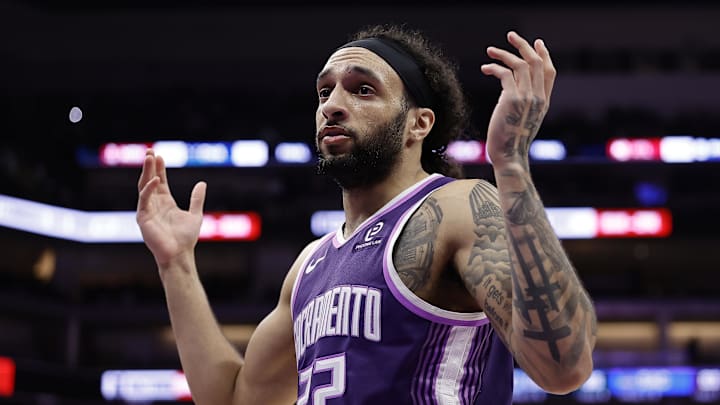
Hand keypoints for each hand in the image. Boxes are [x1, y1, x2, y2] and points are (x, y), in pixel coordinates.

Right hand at [136, 149, 205, 267]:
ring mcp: (147, 210)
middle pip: (150, 180)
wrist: (180, 254)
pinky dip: (149, 189)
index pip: (160, 182)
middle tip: (150, 151)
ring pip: (144, 186)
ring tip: (149, 157)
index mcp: (165, 203)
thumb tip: (202, 183)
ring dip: (146, 172)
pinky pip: (144, 199)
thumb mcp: (195, 214)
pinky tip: (157, 179)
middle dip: (149, 166)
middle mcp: (154, 205)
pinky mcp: (143, 217)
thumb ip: (196, 199)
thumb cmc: (186, 238)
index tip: (159, 156)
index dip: (159, 169)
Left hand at [481, 31, 555, 170]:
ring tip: (490, 50)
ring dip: (505, 54)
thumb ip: (523, 104)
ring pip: (521, 64)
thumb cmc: (511, 143)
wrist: (509, 156)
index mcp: (544, 103)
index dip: (544, 55)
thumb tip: (510, 92)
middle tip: (511, 35)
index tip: (537, 43)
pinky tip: (485, 68)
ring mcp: (527, 98)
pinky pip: (505, 74)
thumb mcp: (522, 121)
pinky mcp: (511, 99)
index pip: (549, 72)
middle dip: (524, 46)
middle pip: (536, 63)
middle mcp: (538, 98)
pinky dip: (494, 67)